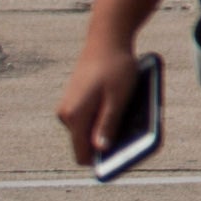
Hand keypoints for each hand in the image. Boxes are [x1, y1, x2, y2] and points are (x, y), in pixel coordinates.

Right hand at [56, 35, 148, 168]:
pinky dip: (105, 118)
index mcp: (75, 116)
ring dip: (107, 130)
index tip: (124, 160)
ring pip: (89, 131)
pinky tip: (123, 108)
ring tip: (131, 118)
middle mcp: (66, 115)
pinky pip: (91, 118)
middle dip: (108, 145)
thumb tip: (101, 150)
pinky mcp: (76, 101)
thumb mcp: (118, 97)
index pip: (82, 154)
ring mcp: (69, 108)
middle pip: (86, 144)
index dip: (102, 162)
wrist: (106, 38)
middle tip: (134, 137)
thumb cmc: (115, 67)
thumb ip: (108, 124)